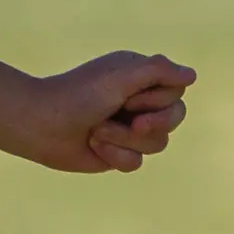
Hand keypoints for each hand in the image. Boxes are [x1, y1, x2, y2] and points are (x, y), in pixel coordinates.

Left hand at [0, 51, 196, 174]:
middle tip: (131, 120)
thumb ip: (158, 71)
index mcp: (139, 77)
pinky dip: (114, 155)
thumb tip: (192, 75)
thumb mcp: (120, 77)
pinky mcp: (118, 152)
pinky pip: (136, 162)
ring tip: (97, 131)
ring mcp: (129, 128)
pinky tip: (93, 145)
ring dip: (124, 139)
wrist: (41, 125)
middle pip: (174, 118)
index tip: (128, 95)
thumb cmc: (78, 95)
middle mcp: (138, 101)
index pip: (176, 91)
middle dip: (151, 123)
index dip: (156, 99)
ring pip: (158, 143)